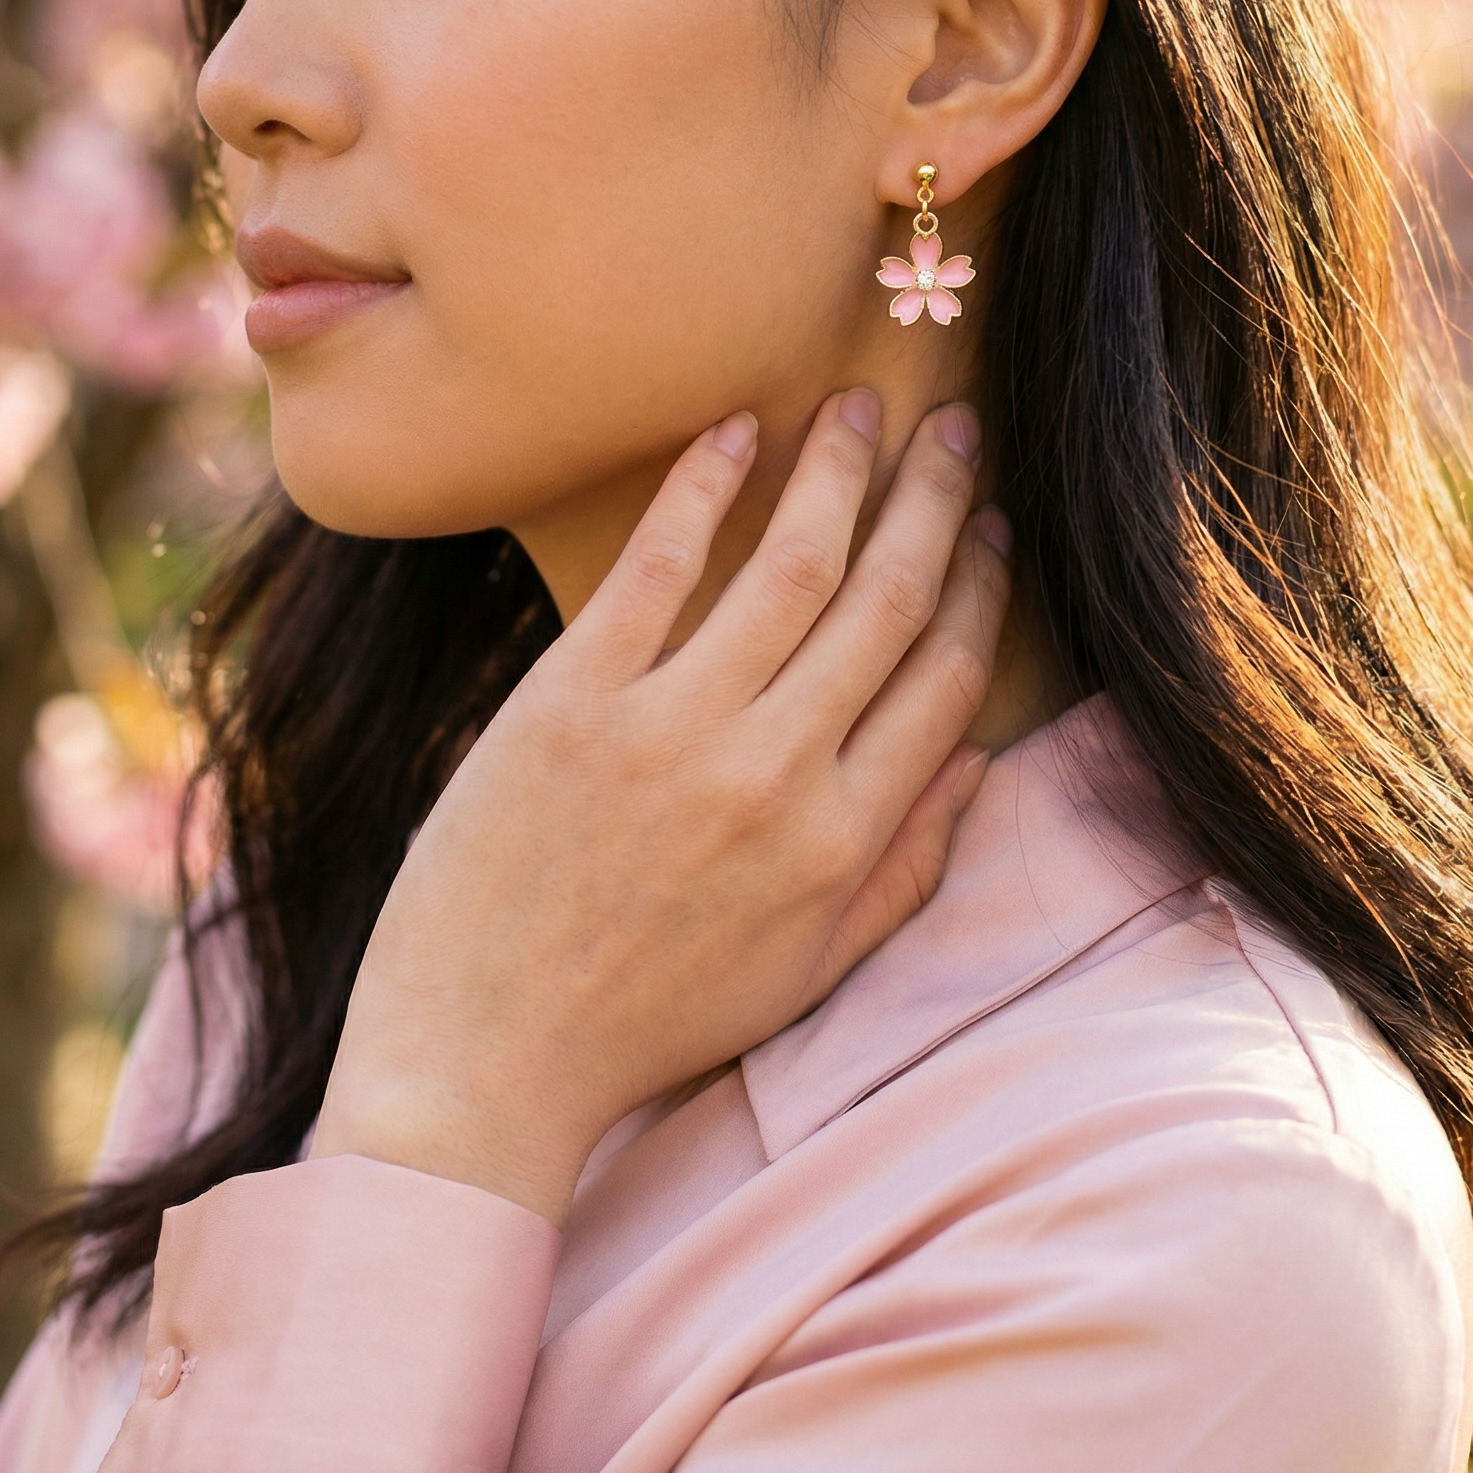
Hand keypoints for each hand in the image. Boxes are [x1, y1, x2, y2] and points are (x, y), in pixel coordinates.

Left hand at [311, 391, 1011, 1224]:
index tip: (991, 524)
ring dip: (839, 471)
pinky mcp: (574, 700)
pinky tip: (736, 432)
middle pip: (886, 601)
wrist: (481, 1065)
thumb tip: (977, 765)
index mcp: (838, 841)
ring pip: (792, 565)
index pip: (943, 679)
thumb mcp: (801, 975)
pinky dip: (703, 489)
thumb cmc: (643, 1026)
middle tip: (954, 427)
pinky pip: (657, 567)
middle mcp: (775, 773)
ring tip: (861, 406)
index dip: (980, 587)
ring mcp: (673, 729)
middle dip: (933, 501)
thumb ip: (901, 872)